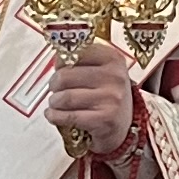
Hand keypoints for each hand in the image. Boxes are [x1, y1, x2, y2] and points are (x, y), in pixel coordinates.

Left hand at [45, 36, 140, 155]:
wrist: (124, 125)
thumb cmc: (107, 96)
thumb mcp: (102, 72)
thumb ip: (82, 62)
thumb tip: (58, 60)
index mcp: (113, 59)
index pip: (75, 53)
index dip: (61, 62)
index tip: (59, 69)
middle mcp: (114, 76)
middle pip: (66, 76)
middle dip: (54, 84)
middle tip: (54, 89)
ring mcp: (111, 99)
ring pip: (65, 97)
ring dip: (54, 102)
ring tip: (55, 103)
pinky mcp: (104, 120)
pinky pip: (68, 116)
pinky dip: (54, 116)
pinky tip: (53, 115)